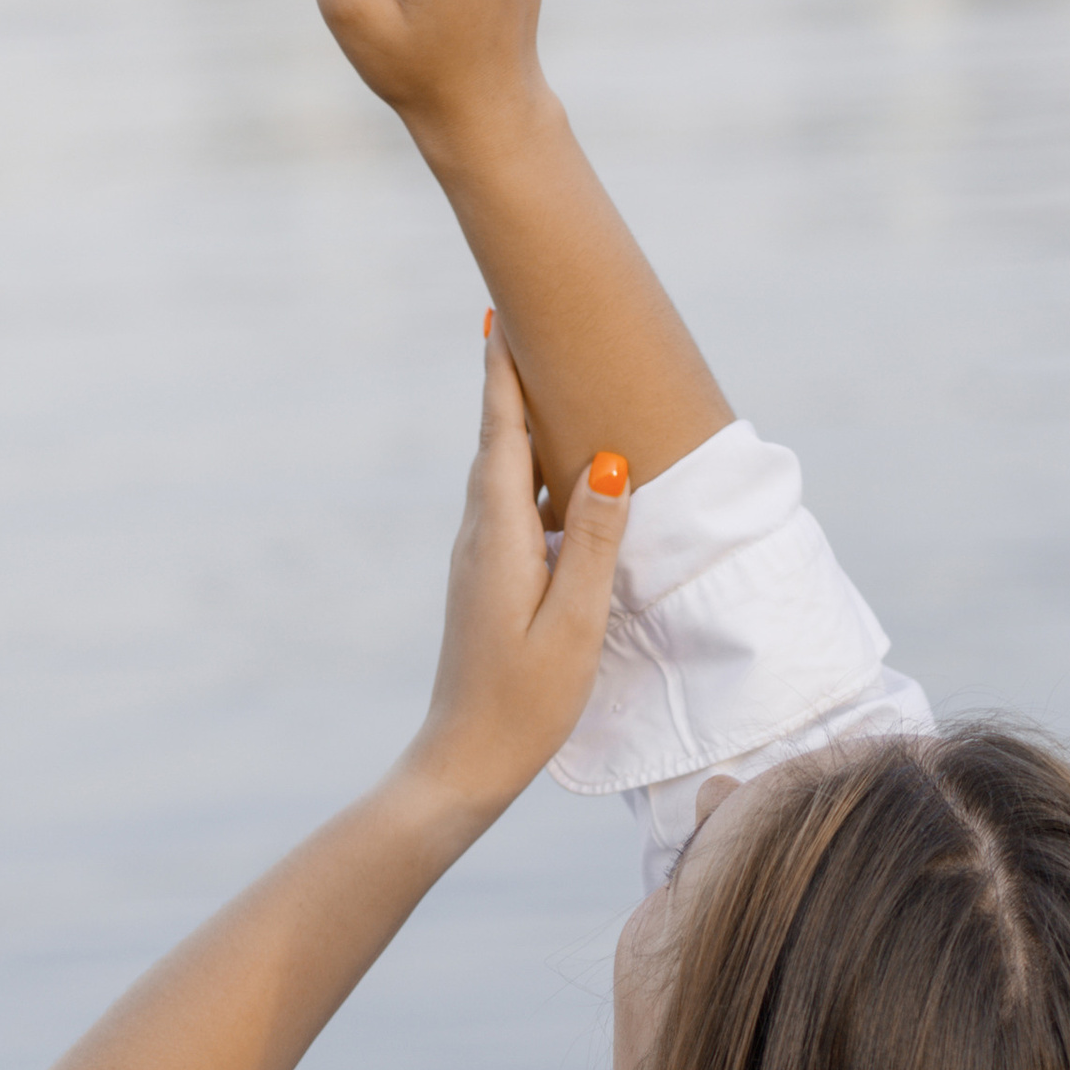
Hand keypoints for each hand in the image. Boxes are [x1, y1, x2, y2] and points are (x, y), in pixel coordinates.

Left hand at [401, 323, 629, 823]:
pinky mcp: (486, 581)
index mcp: (498, 537)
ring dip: (521, 422)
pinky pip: (509, 503)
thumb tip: (606, 460)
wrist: (463, 763)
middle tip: (526, 315)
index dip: (505, 370)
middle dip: (512, 378)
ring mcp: (478, 558)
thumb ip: (593, 542)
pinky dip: (529, 469)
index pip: (501, 432)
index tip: (505, 307)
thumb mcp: (574, 625)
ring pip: (501, 470)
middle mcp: (479, 536)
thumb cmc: (524, 703)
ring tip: (546, 376)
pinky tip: (555, 473)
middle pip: (497, 438)